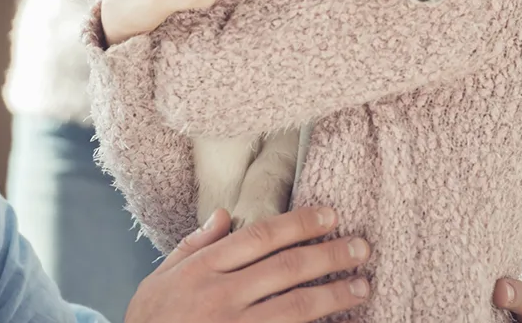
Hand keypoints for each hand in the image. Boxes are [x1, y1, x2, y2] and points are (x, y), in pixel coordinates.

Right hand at [125, 206, 369, 322]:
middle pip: (287, 268)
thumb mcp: (159, 281)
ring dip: (334, 295)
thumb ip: (191, 247)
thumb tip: (222, 214)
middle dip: (329, 254)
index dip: (300, 223)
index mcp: (203, 270)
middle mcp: (221, 297)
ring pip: (295, 307)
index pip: (261, 236)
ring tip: (362, 286)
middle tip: (362, 246)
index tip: (331, 215)